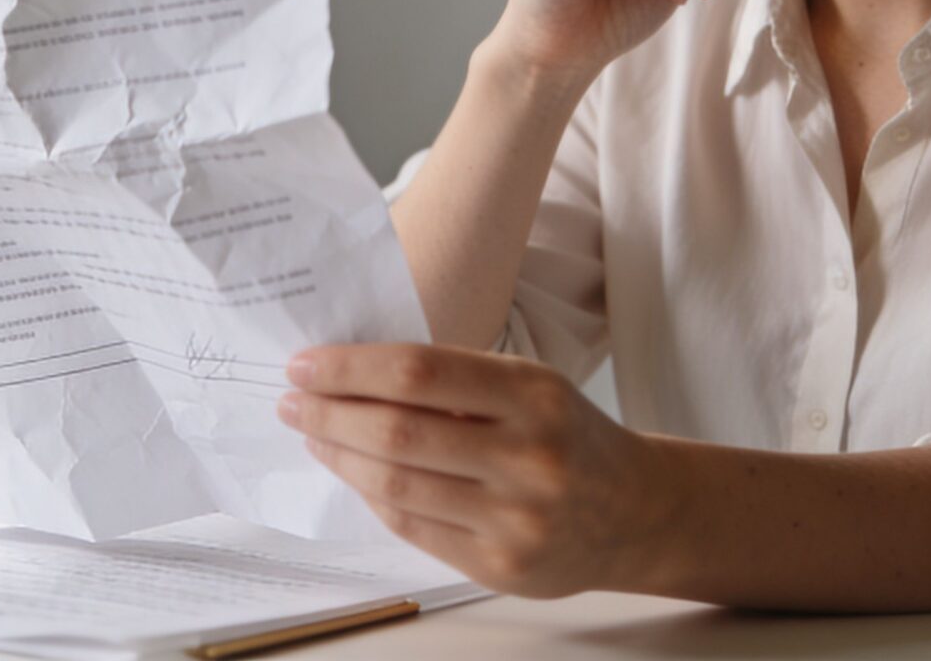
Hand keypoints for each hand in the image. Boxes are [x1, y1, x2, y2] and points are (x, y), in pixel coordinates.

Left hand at [278, 343, 669, 598]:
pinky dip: (373, 497)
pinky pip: (413, 527)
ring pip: (396, 484)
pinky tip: (352, 474)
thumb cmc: (567, 435)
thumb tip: (350, 372)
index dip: (350, 368)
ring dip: (339, 456)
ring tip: (313, 435)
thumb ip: (454, 380)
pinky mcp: (501, 565)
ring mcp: (516, 518)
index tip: (304, 365)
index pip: (418, 372)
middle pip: (397, 431)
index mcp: (534, 394)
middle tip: (293, 401)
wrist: (637, 512)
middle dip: (330, 413)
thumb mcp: (531, 386)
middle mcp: (529, 456)